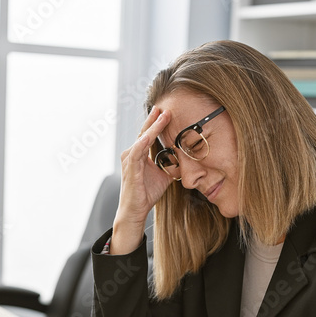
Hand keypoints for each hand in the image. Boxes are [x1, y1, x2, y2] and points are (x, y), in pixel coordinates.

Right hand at [110, 108, 174, 254]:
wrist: (136, 210)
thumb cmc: (147, 193)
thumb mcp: (164, 175)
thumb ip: (172, 164)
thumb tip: (186, 157)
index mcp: (139, 154)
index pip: (149, 135)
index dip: (158, 123)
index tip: (168, 111)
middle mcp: (132, 153)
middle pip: (145, 132)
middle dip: (155, 119)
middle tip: (165, 106)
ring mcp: (130, 159)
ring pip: (142, 138)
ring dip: (152, 126)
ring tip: (162, 115)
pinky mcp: (130, 167)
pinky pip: (137, 151)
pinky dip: (144, 141)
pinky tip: (151, 134)